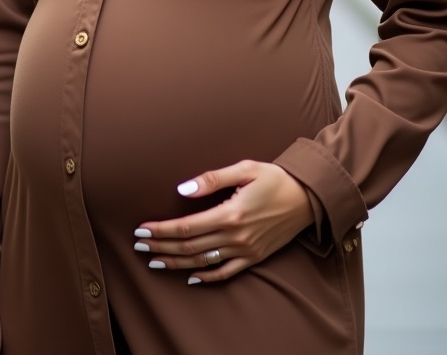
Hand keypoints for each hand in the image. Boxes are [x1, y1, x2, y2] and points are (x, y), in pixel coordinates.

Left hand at [134, 160, 312, 283]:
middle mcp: (236, 236)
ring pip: (203, 262)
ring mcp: (245, 250)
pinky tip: (190, 276)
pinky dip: (207, 277)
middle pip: (189, 247)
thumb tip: (182, 189)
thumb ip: (212, 179)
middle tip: (138, 245)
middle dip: (161, 247)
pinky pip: (226, 273)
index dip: (161, 230)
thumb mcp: (244, 169)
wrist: (308, 198)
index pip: (186, 227)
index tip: (141, 229)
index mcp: (230, 213)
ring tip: (155, 261)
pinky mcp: (254, 258)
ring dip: (176, 264)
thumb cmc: (275, 178)